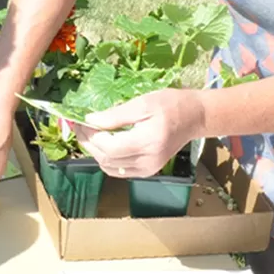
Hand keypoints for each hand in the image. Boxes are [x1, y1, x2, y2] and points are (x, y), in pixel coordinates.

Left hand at [72, 88, 203, 177]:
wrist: (194, 117)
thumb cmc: (171, 104)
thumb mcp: (143, 103)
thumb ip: (116, 115)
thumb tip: (90, 120)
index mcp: (147, 142)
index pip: (108, 146)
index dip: (90, 135)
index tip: (79, 121)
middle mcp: (147, 161)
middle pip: (106, 158)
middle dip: (88, 143)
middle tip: (79, 126)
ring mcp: (148, 169)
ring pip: (110, 167)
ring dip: (96, 152)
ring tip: (89, 134)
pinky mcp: (148, 171)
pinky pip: (119, 170)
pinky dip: (107, 159)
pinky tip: (104, 144)